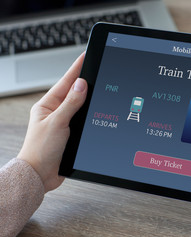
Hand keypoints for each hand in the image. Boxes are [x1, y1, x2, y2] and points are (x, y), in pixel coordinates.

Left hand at [18, 53, 87, 191]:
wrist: (41, 175)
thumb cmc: (40, 150)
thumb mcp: (56, 123)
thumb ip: (70, 104)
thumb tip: (81, 85)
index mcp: (47, 105)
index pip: (65, 83)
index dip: (76, 69)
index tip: (86, 57)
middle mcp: (57, 112)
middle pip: (75, 92)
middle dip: (86, 80)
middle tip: (97, 67)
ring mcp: (65, 122)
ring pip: (81, 105)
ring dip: (90, 98)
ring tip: (100, 84)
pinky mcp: (72, 133)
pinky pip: (84, 118)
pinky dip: (90, 113)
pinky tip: (97, 109)